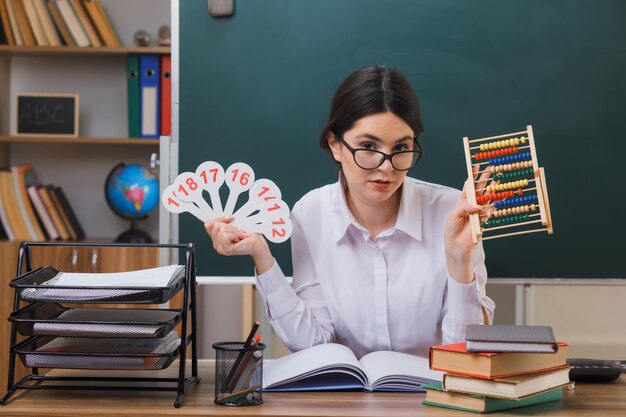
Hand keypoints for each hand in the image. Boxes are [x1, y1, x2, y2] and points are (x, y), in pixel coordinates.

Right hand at [204, 216, 273, 273]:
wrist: (258, 244)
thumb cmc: (249, 235)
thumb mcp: (235, 225)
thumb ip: (224, 222)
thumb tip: (219, 214)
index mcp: (217, 238)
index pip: (208, 225)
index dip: (218, 218)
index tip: (230, 218)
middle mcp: (216, 244)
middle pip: (215, 225)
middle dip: (229, 226)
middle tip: (238, 232)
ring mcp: (219, 248)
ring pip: (220, 229)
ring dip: (233, 230)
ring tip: (239, 236)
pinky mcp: (225, 250)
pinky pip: (225, 234)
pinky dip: (235, 234)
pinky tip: (239, 240)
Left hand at [444, 168, 491, 282]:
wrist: (457, 246)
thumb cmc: (452, 230)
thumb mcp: (454, 215)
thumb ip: (465, 208)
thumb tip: (479, 206)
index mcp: (462, 202)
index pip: (468, 186)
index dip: (472, 176)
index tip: (476, 166)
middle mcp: (471, 205)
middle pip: (479, 189)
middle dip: (485, 179)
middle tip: (491, 169)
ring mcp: (478, 212)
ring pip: (487, 198)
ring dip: (493, 189)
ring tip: (498, 179)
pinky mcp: (484, 220)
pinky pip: (491, 210)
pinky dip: (496, 203)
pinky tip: (500, 197)